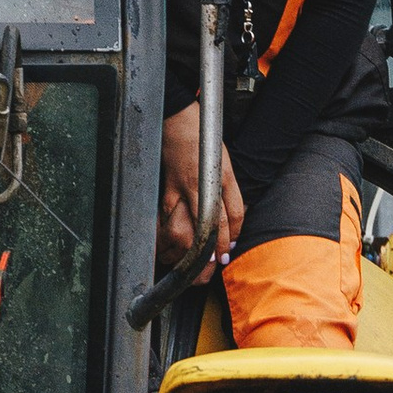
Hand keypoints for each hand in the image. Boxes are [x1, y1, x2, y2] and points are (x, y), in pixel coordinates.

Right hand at [159, 106, 242, 267]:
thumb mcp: (226, 166)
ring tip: (185, 268)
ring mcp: (178, 190)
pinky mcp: (163, 191)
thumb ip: (230, 198)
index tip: (223, 257)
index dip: (226, 241)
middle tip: (205, 274)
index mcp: (220, 179)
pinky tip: (164, 252)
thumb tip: (231, 230)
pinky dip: (162, 240)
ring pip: (179, 232)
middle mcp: (199, 187)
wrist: (178, 118)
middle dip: (205, 258)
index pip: (228, 218)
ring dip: (182, 255)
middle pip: (204, 232)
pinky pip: (161, 223)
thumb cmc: (204, 140)